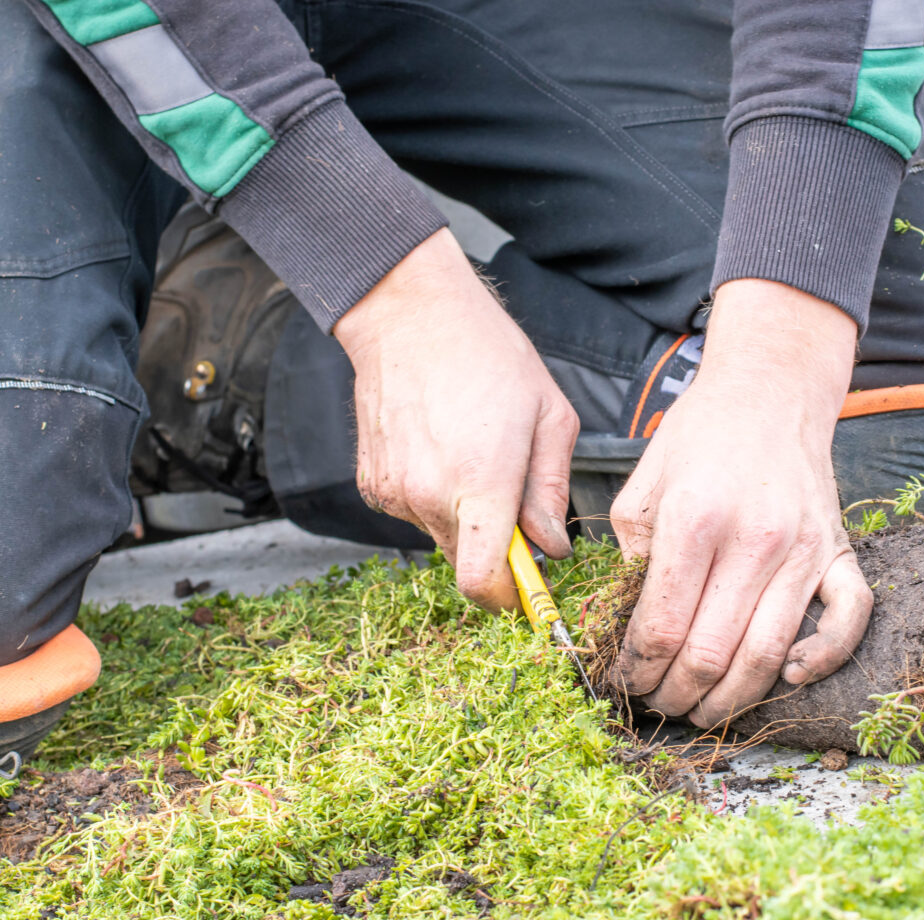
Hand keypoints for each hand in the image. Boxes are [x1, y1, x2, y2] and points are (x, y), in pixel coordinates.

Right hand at [333, 230, 578, 610]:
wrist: (410, 315)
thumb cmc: (488, 355)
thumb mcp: (550, 416)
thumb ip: (551, 490)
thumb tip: (551, 544)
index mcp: (482, 482)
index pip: (484, 581)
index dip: (509, 600)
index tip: (528, 593)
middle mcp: (431, 495)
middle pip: (467, 563)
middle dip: (495, 551)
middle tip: (512, 502)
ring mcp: (396, 492)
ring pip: (441, 537)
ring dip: (464, 519)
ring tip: (473, 455)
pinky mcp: (373, 484)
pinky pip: (413, 513)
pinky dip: (433, 498)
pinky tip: (442, 449)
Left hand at [609, 279, 873, 728]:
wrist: (769, 392)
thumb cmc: (699, 439)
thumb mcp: (643, 487)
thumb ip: (630, 558)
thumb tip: (623, 629)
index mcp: (695, 520)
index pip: (660, 627)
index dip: (634, 671)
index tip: (620, 683)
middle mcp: (754, 539)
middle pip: (710, 654)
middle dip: (674, 695)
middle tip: (655, 705)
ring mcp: (804, 550)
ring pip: (767, 655)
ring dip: (730, 700)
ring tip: (700, 711)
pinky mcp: (837, 552)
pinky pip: (847, 621)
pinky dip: (822, 660)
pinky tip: (788, 679)